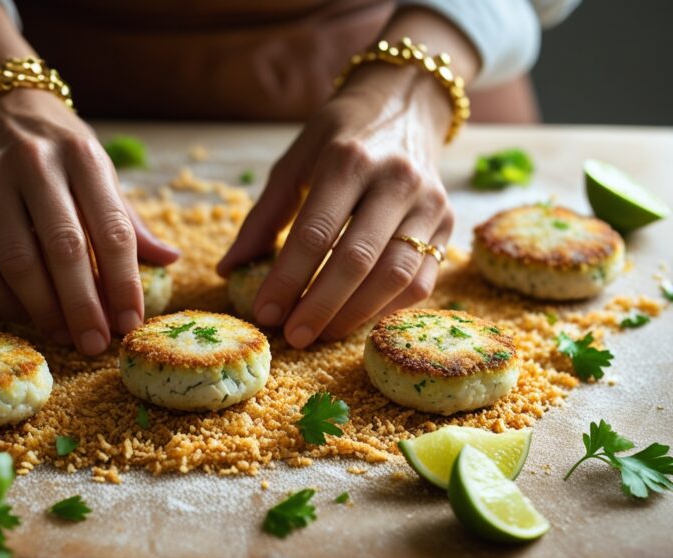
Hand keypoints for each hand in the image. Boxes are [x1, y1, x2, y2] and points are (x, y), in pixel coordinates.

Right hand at [0, 89, 179, 354]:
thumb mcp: (97, 168)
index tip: (131, 324)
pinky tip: (24, 315)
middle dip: (85, 306)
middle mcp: (35, 163)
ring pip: (19, 263)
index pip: (112, 230)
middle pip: (65, 250)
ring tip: (64, 335)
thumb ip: (127, 218)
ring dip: (44, 310)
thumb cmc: (56, 147)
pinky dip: (3, 302)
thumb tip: (171, 260)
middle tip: (97, 345)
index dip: (124, 284)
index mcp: (83, 156)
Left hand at [217, 64, 455, 347]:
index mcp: (348, 158)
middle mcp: (395, 179)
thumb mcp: (294, 162)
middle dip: (320, 306)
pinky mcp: (448, 223)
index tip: (265, 313)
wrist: (406, 103)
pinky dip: (386, 307)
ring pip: (394, 276)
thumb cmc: (339, 136)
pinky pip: (420, 280)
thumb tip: (227, 269)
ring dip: (354, 315)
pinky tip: (354, 318)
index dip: (287, 279)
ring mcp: (429, 202)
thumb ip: (263, 216)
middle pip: (356, 260)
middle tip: (292, 336)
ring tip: (320, 335)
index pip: (314, 232)